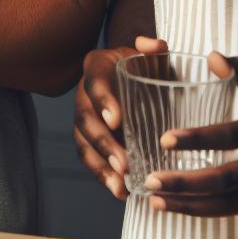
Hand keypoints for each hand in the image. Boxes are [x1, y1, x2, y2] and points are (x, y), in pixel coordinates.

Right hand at [74, 36, 167, 198]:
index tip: (118, 120)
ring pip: (84, 144)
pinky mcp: (89, 140)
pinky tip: (121, 192)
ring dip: (101, 166)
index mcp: (96, 67)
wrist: (136, 75)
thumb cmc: (144, 64)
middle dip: (103, 143)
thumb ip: (154, 48)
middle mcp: (83, 94)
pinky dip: (103, 177)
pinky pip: (90, 160)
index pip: (94, 84)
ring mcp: (84, 119)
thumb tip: (154, 46)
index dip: (103, 101)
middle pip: (85, 120)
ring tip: (120, 184)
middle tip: (124, 163)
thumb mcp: (150, 54)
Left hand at [145, 54, 237, 216]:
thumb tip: (212, 57)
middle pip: (225, 179)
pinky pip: (233, 209)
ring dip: (189, 204)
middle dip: (184, 183)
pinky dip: (204, 211)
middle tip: (150, 180)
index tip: (165, 138)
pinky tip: (179, 207)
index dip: (197, 139)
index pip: (231, 136)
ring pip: (227, 202)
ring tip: (155, 200)